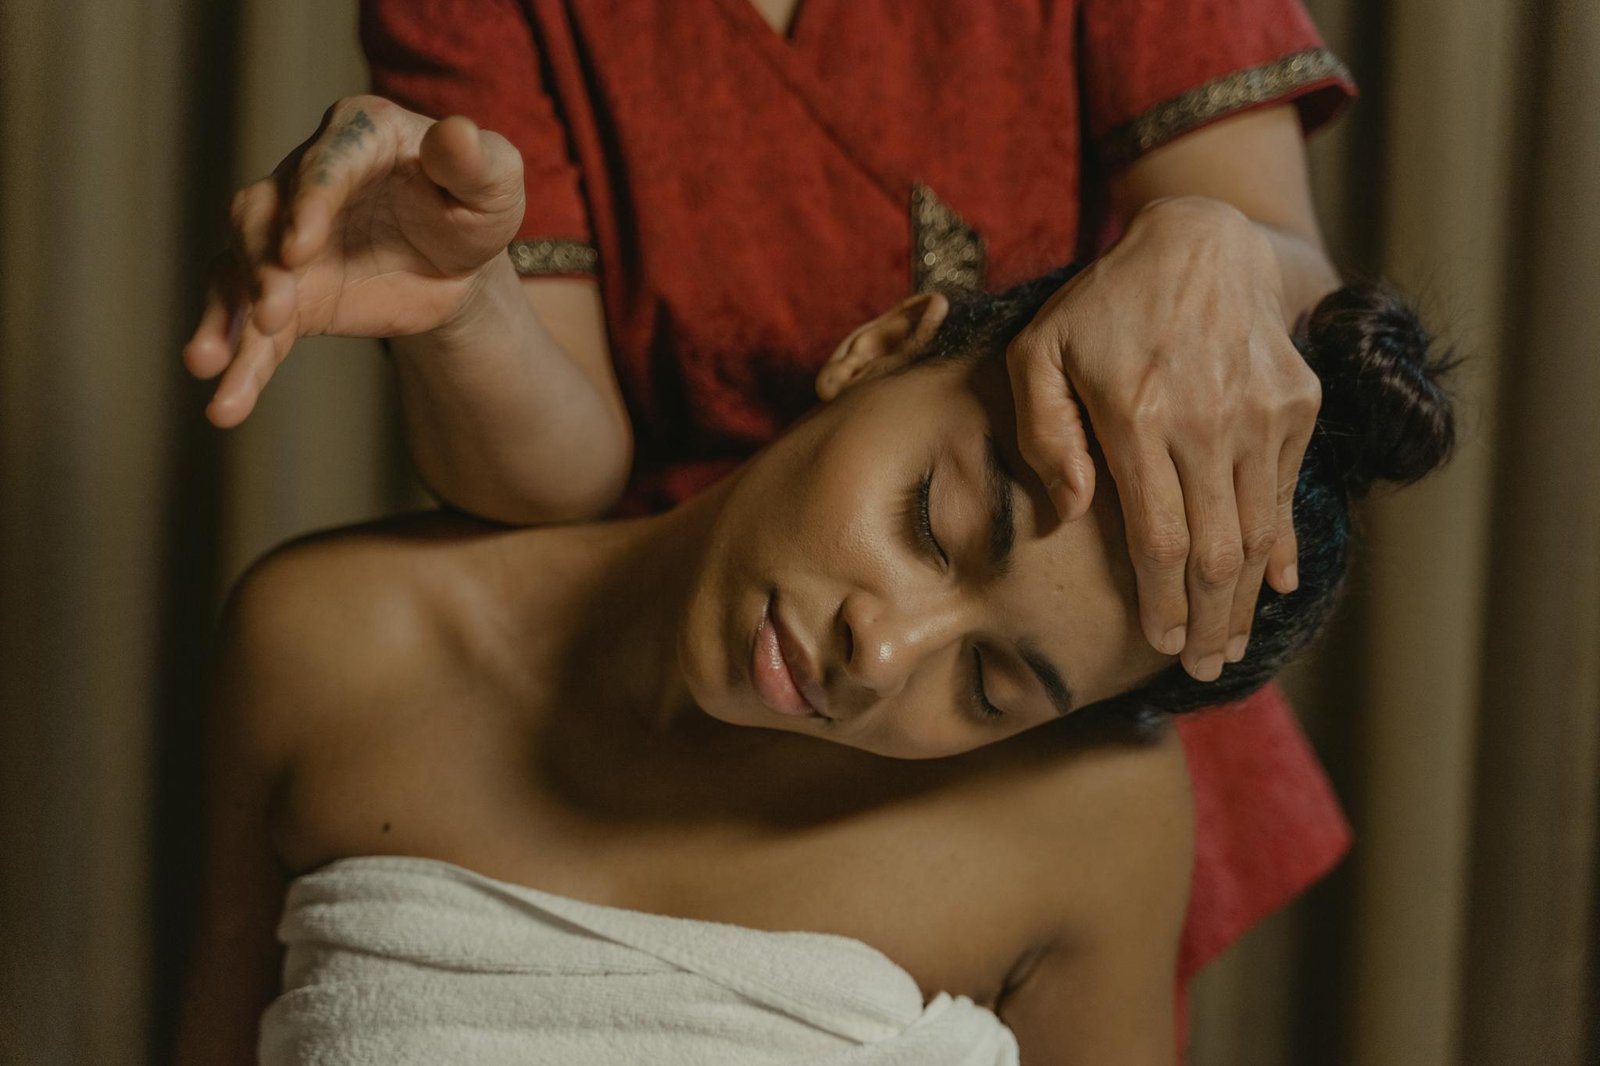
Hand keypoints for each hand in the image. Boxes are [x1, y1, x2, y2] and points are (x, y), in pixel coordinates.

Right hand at [182, 95, 525, 426]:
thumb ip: (478, 161)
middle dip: (259, 265)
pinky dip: (240, 363)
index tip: (298, 249)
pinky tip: (228, 404)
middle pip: (262, 215)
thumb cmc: (473, 204)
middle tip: (270, 312)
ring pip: (239, 270)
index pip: (325, 164)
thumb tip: (459, 134)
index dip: (308, 203)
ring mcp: (282, 236)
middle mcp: (304, 177)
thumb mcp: (494, 183)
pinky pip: (251, 328)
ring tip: (213, 366)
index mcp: (358, 133)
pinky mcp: (285, 292)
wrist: (458, 264)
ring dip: (225, 318)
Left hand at [1006, 197, 1319, 680]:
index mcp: (1138, 416)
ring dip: (1247, 599)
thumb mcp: (1040, 350)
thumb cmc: (1103, 304)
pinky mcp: (1296, 404)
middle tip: (1204, 669)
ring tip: (1232, 644)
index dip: (1162, 603)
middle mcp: (1208, 421)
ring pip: (1259, 532)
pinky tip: (1274, 587)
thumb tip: (1070, 513)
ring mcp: (1261, 413)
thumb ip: (1042, 433)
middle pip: (1216, 551)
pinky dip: (1283, 546)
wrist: (1201, 239)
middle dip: (1210, 622)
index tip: (1161, 646)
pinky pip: (1289, 492)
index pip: (1158, 538)